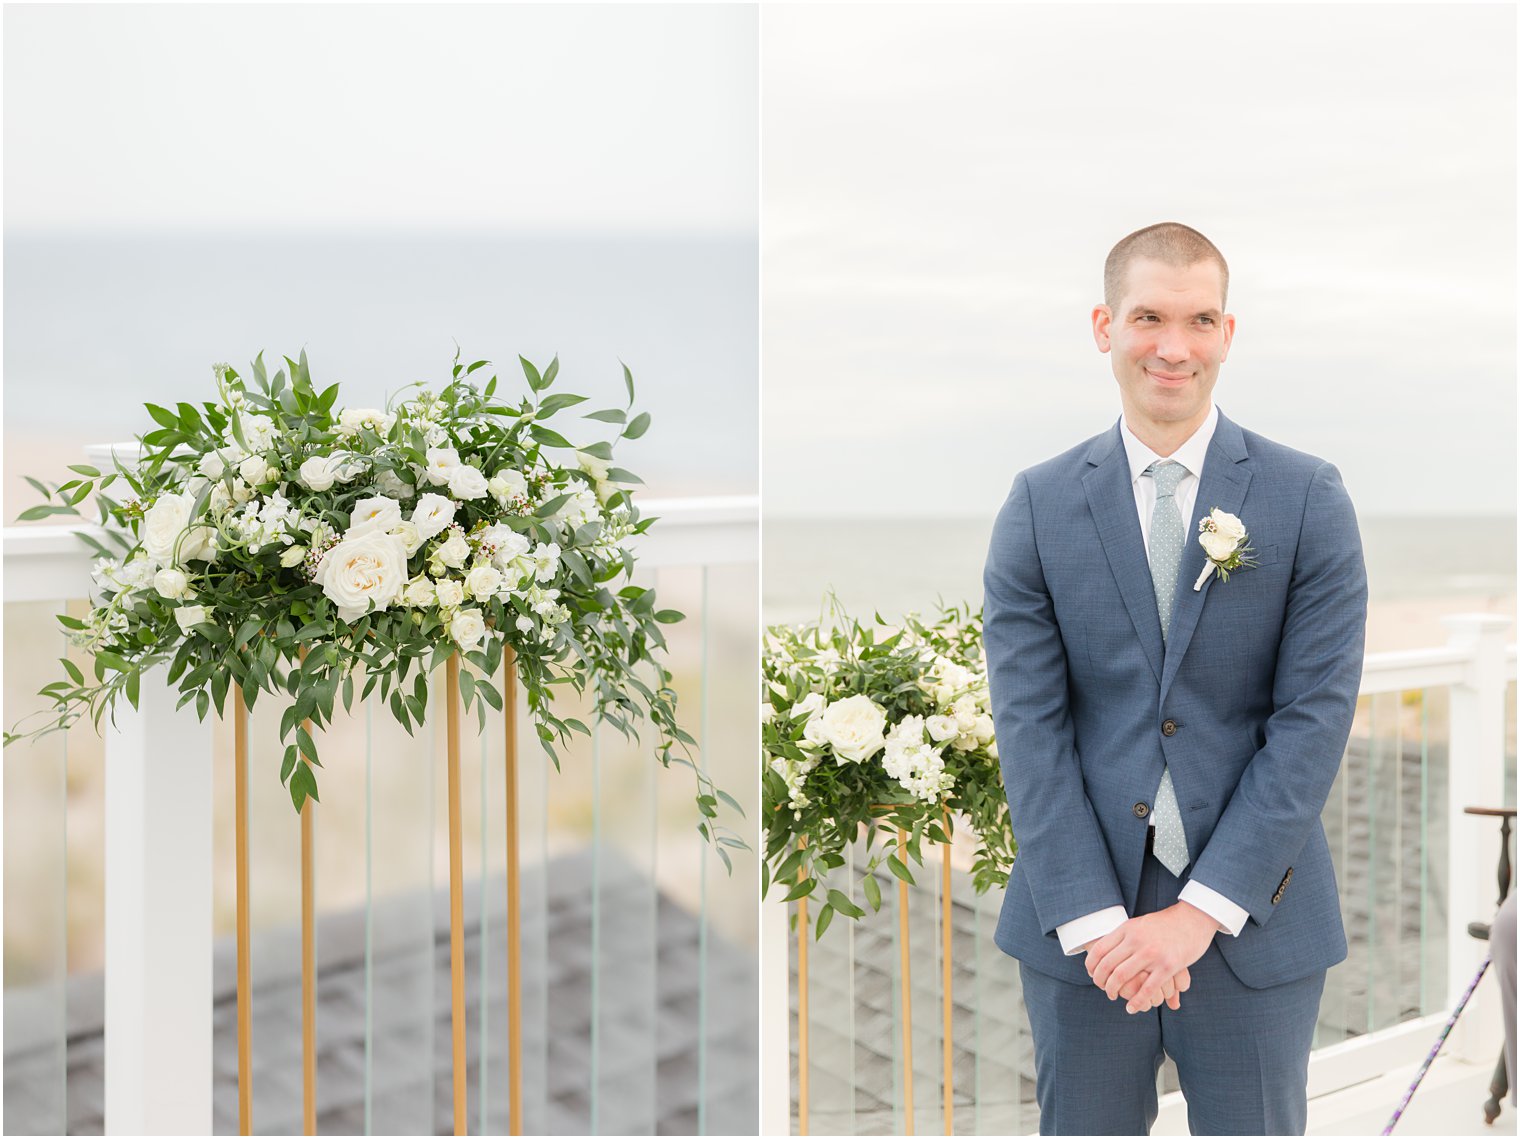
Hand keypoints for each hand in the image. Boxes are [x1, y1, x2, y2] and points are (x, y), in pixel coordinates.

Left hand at [1085, 902, 1217, 1013]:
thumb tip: (1107, 948)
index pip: (1099, 949)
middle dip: (1100, 981)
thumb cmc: (1166, 923)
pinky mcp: (1168, 966)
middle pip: (1107, 965)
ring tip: (1113, 996)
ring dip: (1113, 991)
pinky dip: (1136, 1001)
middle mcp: (1136, 940)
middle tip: (1102, 988)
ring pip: (1122, 977)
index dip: (1091, 965)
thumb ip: (1125, 935)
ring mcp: (1151, 953)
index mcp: (1127, 929)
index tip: (1091, 974)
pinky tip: (1131, 1008)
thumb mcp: (1140, 924)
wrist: (1194, 918)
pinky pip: (1147, 989)